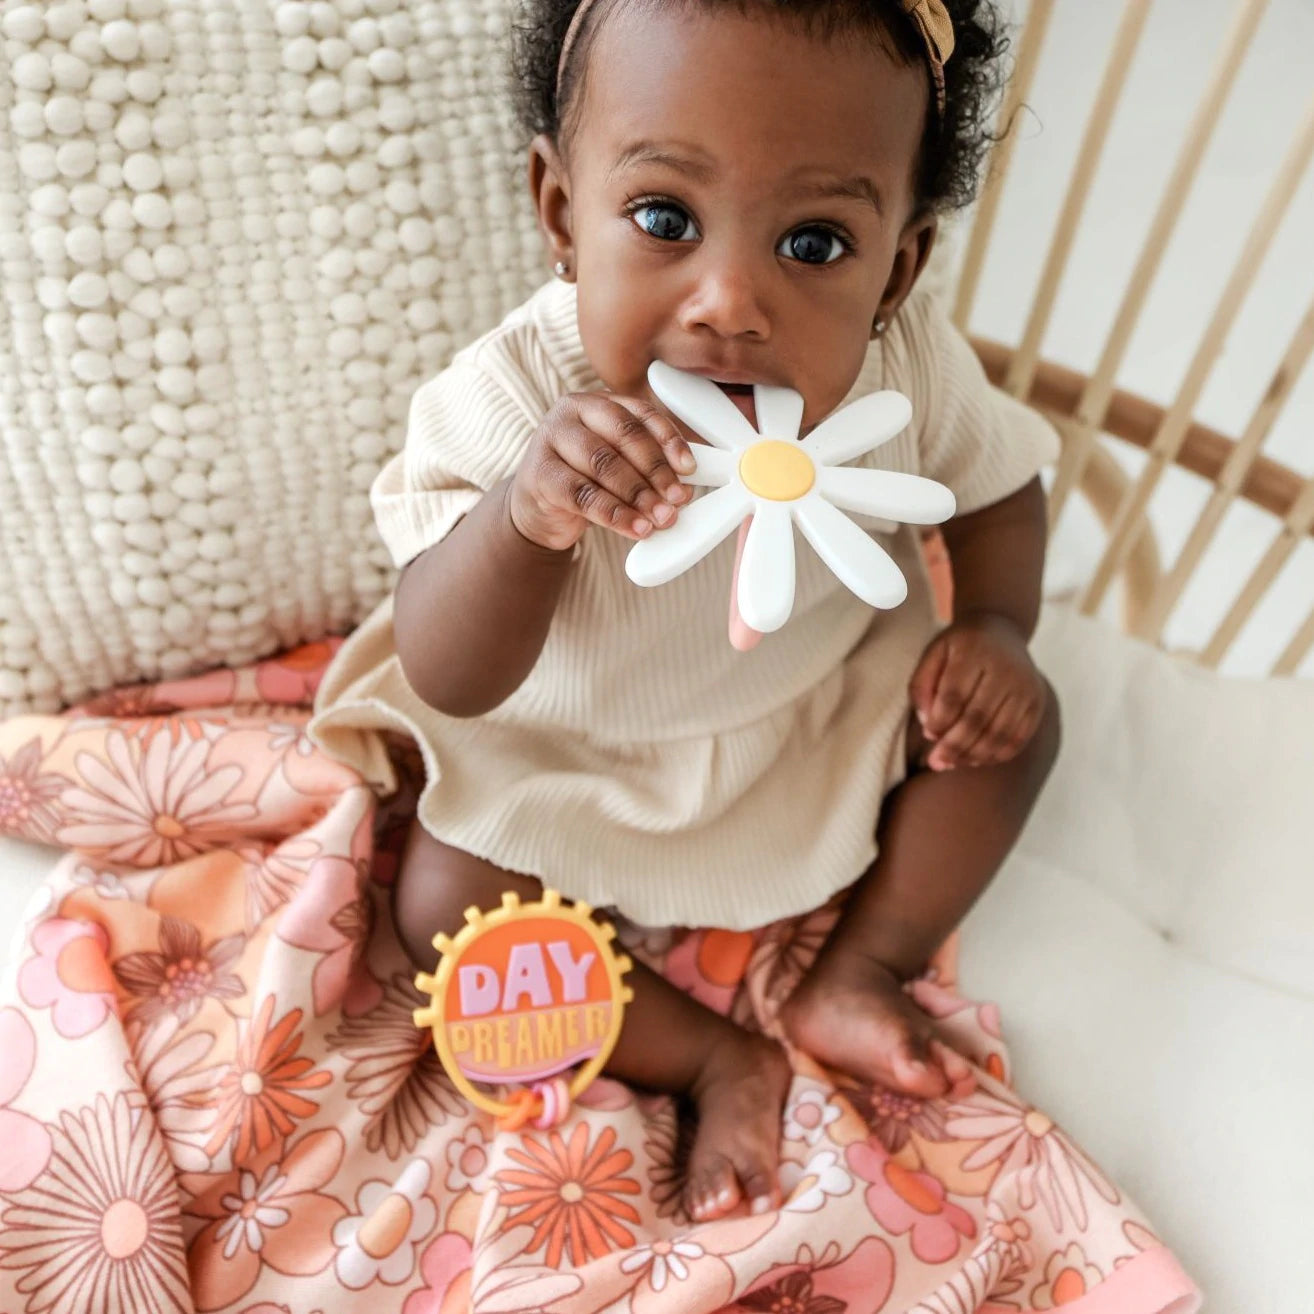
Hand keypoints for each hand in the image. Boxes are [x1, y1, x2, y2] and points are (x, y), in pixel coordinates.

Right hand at [508, 392, 695, 551]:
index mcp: (597, 402)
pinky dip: (614, 514)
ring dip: (638, 494)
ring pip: (603, 464)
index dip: (669, 440)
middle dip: (656, 470)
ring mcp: (549, 440)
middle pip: (623, 435)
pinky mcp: (539, 474)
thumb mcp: (619, 466)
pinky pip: (583, 495)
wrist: (539, 509)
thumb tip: (686, 487)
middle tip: (677, 499)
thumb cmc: (585, 481)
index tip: (689, 468)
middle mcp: (571, 412)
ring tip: (660, 518)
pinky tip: (635, 528)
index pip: (640, 414)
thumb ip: (648, 468)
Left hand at [909, 613, 1047, 770]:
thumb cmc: (959, 649)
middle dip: (954, 745)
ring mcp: (1026, 686)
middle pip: (977, 717)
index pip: (954, 695)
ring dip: (974, 754)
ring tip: (953, 763)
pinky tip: (977, 760)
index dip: (940, 721)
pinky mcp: (1038, 701)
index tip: (928, 734)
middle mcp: (1005, 669)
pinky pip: (1019, 737)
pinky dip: (997, 754)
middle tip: (936, 763)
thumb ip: (922, 686)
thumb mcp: (934, 654)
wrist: (1002, 630)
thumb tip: (927, 726)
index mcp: (974, 652)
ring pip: (999, 732)